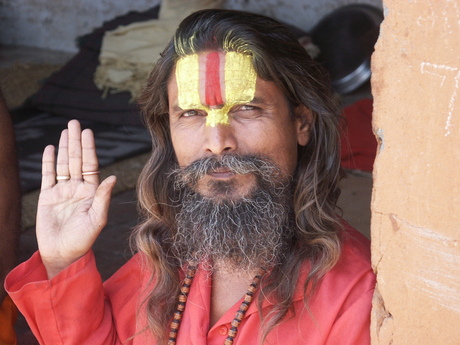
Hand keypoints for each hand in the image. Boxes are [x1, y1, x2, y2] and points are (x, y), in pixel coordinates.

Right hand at [37, 120, 115, 278]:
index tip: (87, 132)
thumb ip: (103, 198)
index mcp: (92, 192)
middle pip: (76, 160)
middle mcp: (78, 188)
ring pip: (63, 164)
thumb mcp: (97, 219)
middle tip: (74, 123)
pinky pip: (48, 175)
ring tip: (64, 131)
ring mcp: (62, 191)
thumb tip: (113, 177)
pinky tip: (51, 149)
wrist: (62, 253)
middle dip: (75, 141)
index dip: (89, 148)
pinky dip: (48, 162)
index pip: (91, 165)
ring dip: (63, 148)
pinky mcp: (47, 197)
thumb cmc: (83, 239)